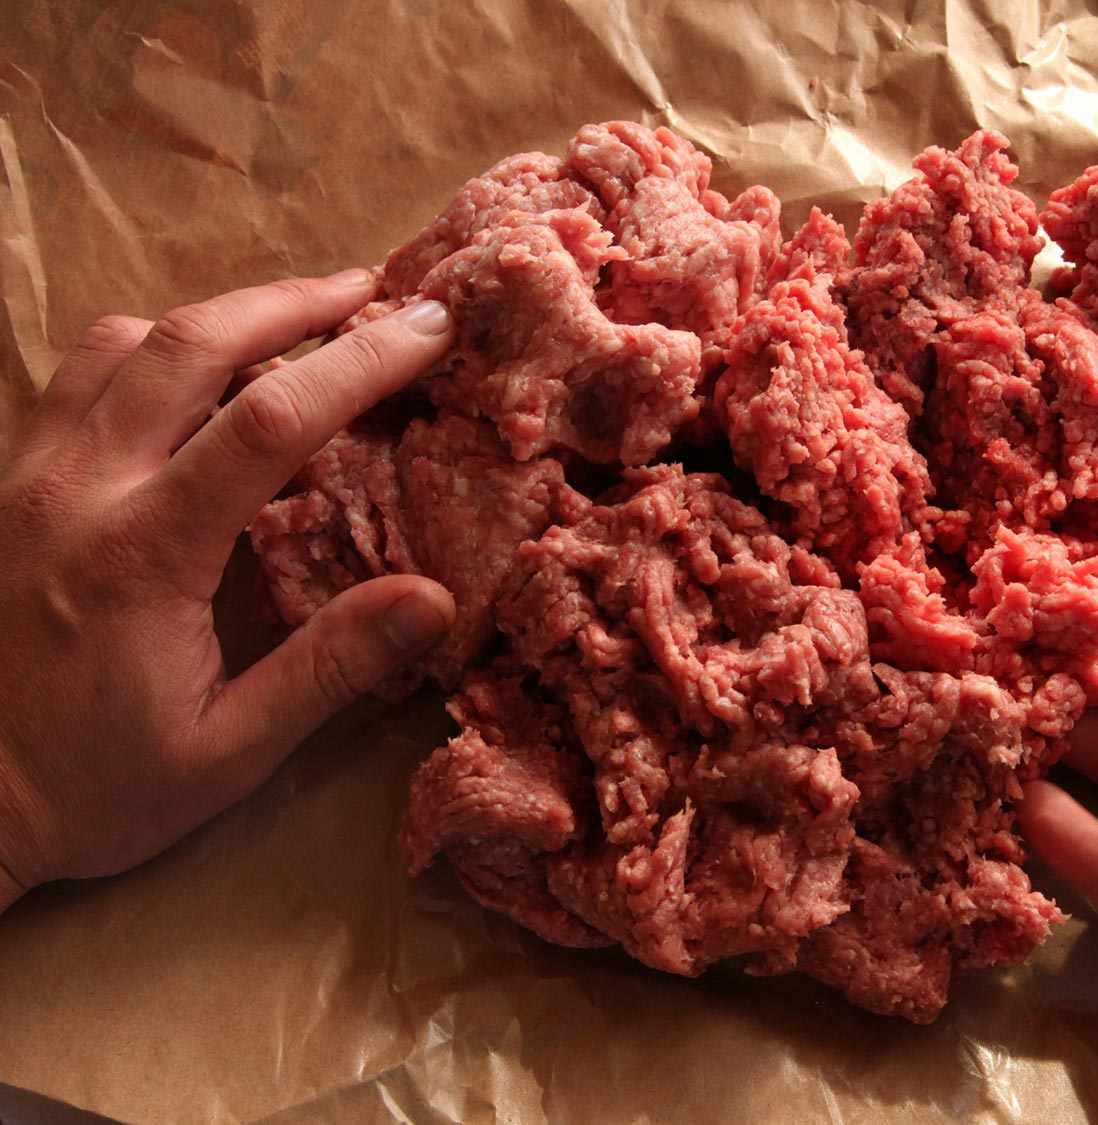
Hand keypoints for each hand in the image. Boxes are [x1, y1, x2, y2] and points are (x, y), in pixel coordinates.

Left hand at [0, 272, 457, 912]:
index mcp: (144, 552)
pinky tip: (196, 376)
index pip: (269, 421)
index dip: (358, 362)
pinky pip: (82, 374)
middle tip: (369, 291)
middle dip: (293, 302)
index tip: (425, 330)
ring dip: (220, 316)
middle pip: (191, 343)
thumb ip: (328, 667)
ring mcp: (31, 474)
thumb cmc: (95, 786)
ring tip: (293, 322)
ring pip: (125, 341)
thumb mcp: (227, 751)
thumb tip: (434, 597)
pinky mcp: (10, 479)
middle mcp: (79, 488)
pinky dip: (154, 348)